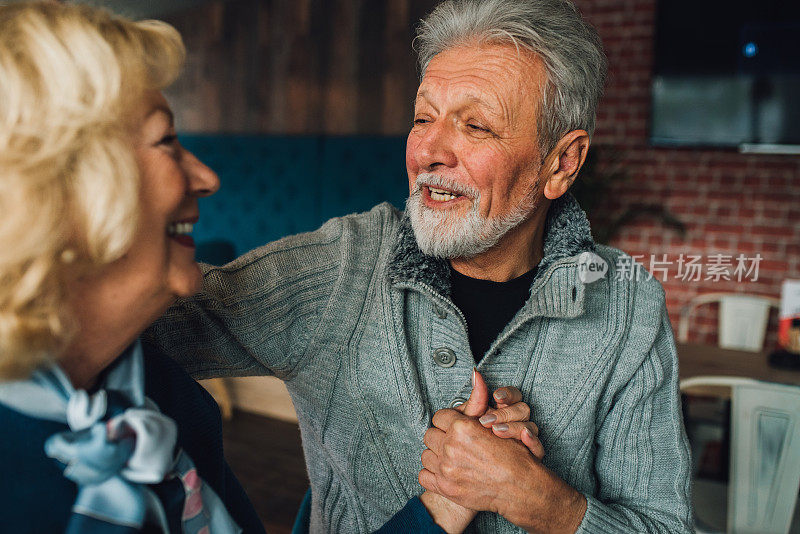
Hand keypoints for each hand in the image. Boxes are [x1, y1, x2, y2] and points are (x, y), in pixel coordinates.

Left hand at [420, 406, 585, 532]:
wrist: (520, 489)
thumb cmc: (512, 456)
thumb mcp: (497, 422)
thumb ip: (480, 398)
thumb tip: (475, 373)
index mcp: (461, 428)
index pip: (439, 417)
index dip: (449, 422)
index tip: (456, 428)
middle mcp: (451, 447)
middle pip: (430, 435)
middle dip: (441, 437)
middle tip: (454, 443)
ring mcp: (446, 469)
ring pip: (426, 455)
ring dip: (436, 455)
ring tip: (451, 457)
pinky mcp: (444, 488)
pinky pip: (424, 475)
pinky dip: (432, 474)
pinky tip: (446, 472)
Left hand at [465, 371, 543, 457]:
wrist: (484, 469)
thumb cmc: (478, 440)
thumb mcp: (473, 419)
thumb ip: (476, 399)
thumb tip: (475, 373)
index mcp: (507, 409)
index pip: (513, 395)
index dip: (507, 394)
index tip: (495, 397)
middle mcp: (519, 421)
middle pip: (522, 409)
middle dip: (504, 414)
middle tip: (486, 421)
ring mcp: (527, 437)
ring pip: (531, 426)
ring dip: (514, 428)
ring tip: (497, 432)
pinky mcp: (532, 454)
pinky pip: (538, 448)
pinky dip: (533, 442)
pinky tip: (523, 439)